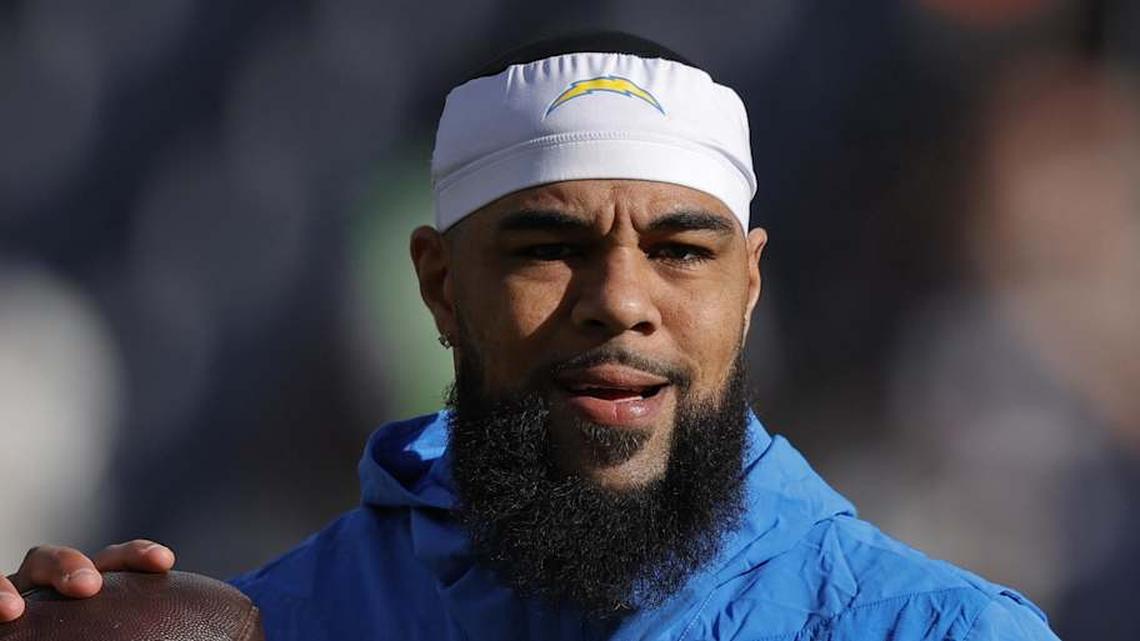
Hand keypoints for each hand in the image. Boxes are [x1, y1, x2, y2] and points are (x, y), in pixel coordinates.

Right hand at [0, 540, 174, 621]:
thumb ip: (128, 629)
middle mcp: (45, 588)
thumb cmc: (92, 639)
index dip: (135, 555)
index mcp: (85, 586)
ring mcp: (14, 599)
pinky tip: (0, 616)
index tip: (163, 562)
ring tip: (12, 610)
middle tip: (86, 587)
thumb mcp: (110, 635)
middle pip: (52, 560)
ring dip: (5, 589)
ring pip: (7, 581)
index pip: (112, 561)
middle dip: (68, 566)